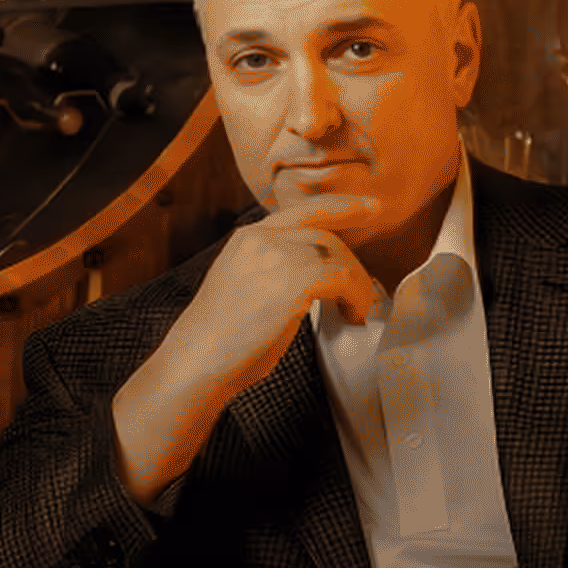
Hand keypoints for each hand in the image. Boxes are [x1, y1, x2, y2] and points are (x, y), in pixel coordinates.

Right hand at [110, 191, 389, 498]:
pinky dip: (356, 298)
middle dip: (352, 264)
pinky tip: (352, 316)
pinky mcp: (296, 279)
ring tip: (354, 311)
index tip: (371, 206)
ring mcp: (278, 255)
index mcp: (248, 237)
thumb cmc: (218, 341)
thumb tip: (314, 283)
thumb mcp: (244, 288)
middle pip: (326, 236)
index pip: (304, 210)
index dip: (344, 206)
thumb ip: (274, 272)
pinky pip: (345, 279)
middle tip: (360, 294)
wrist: (197, 361)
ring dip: (356, 285)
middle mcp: (262, 237)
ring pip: (339, 257)